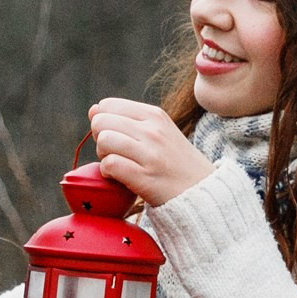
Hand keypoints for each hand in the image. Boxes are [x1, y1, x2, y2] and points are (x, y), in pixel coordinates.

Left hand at [88, 97, 212, 206]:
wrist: (202, 192)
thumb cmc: (174, 162)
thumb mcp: (159, 132)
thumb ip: (126, 119)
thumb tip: (93, 109)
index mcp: (154, 115)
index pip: (107, 105)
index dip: (104, 122)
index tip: (117, 136)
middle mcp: (153, 130)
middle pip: (101, 122)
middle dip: (100, 138)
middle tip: (115, 152)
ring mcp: (150, 154)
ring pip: (104, 140)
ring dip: (103, 155)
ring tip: (117, 164)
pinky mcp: (145, 177)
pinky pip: (109, 164)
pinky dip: (107, 172)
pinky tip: (119, 177)